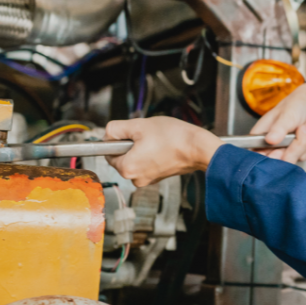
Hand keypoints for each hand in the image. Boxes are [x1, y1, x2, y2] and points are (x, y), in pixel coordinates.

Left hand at [104, 117, 223, 186]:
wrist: (198, 148)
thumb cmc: (172, 137)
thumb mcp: (139, 125)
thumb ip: (116, 128)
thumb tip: (107, 134)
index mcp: (127, 168)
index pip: (108, 152)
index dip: (118, 138)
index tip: (132, 132)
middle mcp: (135, 179)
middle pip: (122, 156)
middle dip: (131, 144)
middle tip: (147, 135)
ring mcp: (148, 179)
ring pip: (135, 158)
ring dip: (142, 148)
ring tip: (157, 140)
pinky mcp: (158, 177)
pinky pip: (147, 163)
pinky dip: (151, 154)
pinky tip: (163, 146)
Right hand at [250, 82, 305, 163]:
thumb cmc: (293, 105)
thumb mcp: (286, 115)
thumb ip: (278, 128)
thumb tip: (270, 140)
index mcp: (263, 140)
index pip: (263, 159)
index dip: (275, 158)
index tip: (282, 149)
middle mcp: (275, 149)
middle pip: (286, 162)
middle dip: (299, 145)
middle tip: (302, 128)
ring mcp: (291, 152)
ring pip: (304, 157)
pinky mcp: (305, 152)